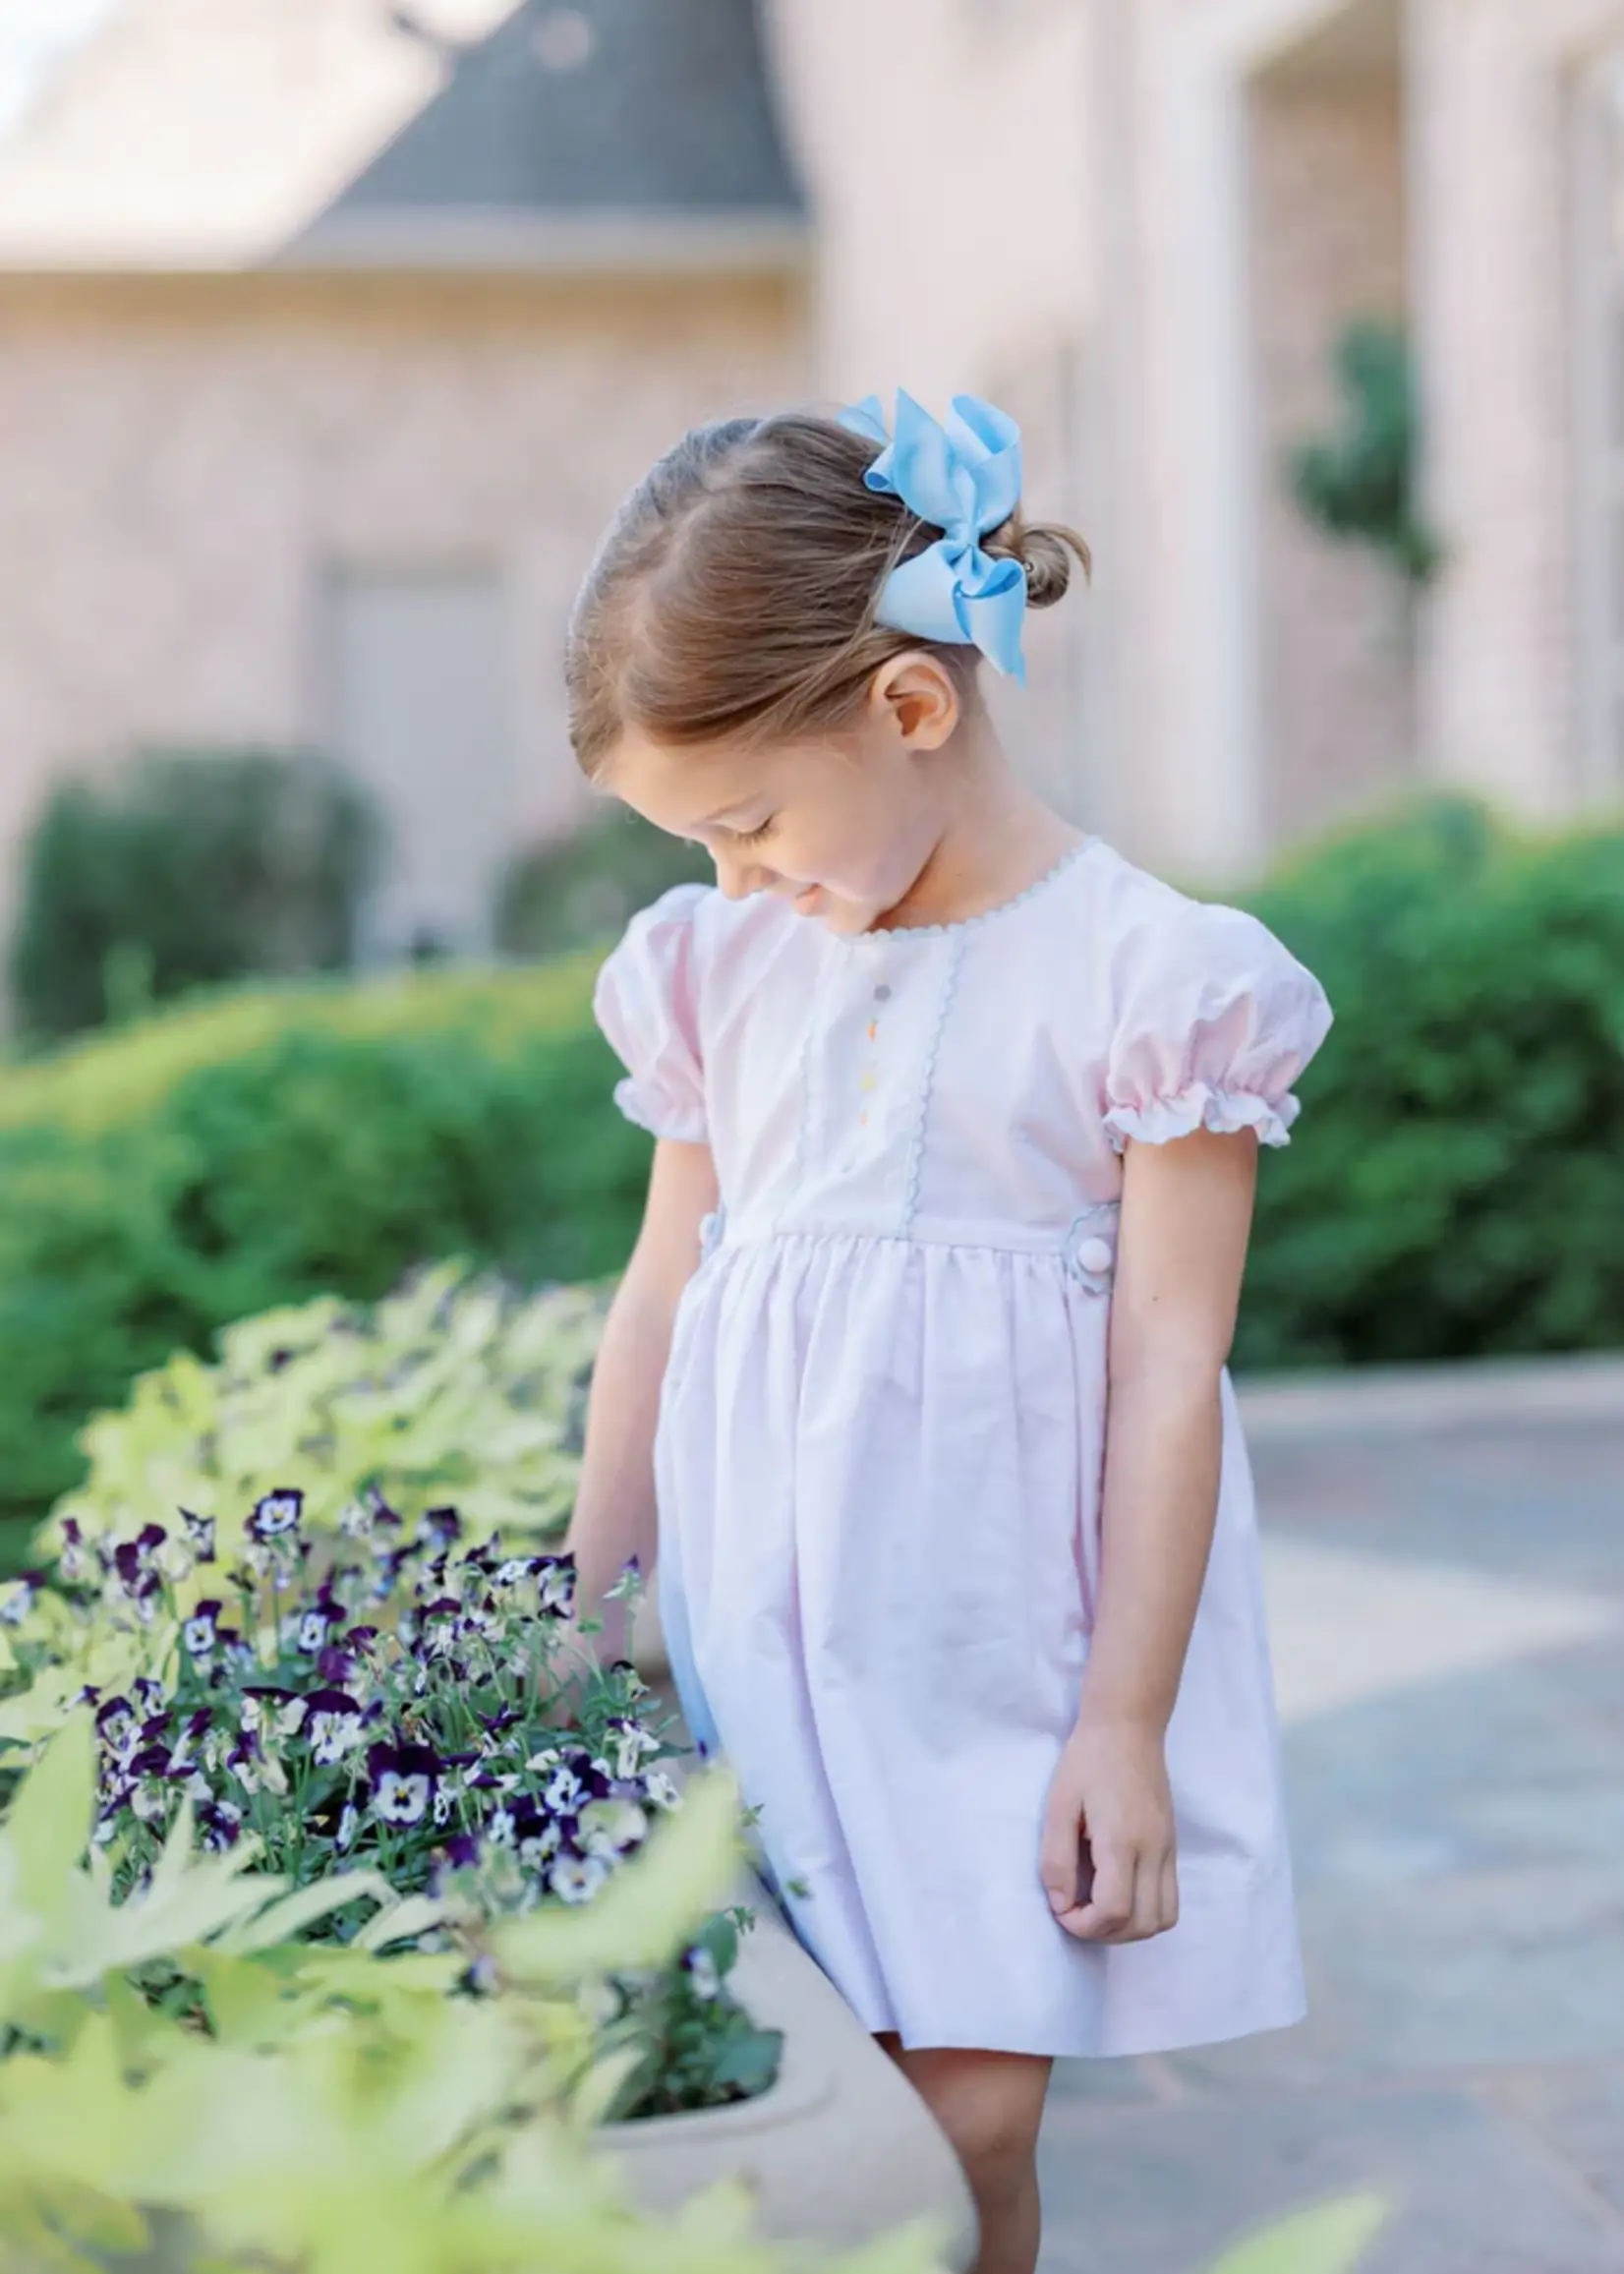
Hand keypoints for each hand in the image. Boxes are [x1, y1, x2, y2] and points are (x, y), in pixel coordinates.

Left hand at [1039, 1713, 1178, 1942]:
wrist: (1129, 1726)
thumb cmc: (1088, 1760)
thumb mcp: (1059, 1805)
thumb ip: (1057, 1858)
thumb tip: (1061, 1904)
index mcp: (1122, 1841)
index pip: (1114, 1911)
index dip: (1084, 1925)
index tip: (1061, 1909)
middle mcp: (1154, 1851)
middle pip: (1142, 1925)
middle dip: (1105, 1933)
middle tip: (1076, 1912)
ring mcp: (1169, 1850)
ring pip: (1163, 1918)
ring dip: (1129, 1927)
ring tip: (1098, 1907)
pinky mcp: (1173, 1845)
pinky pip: (1170, 1898)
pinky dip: (1145, 1911)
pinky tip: (1118, 1890)